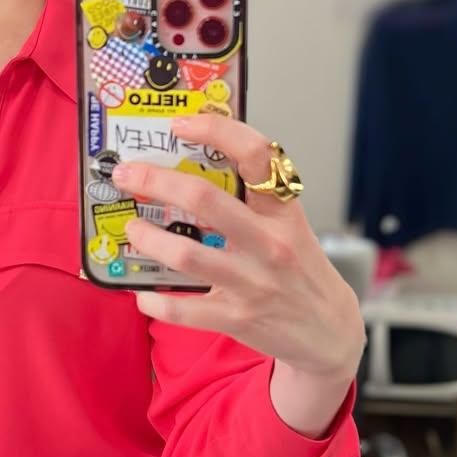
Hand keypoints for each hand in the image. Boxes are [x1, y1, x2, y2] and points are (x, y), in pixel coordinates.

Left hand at [110, 112, 366, 380]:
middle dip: (155, 181)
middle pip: (204, 199)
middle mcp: (269, 243)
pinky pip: (183, 308)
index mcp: (283, 212)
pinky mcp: (238, 318)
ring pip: (185, 254)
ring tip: (132, 229)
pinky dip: (154, 301)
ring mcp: (253, 282)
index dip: (215, 131)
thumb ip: (253, 200)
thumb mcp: (289, 226)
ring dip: (147, 238)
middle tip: (127, 174)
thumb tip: (194, 168)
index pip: (255, 155)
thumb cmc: (301, 271)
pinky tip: (142, 293)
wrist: (330, 332)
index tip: (180, 124)